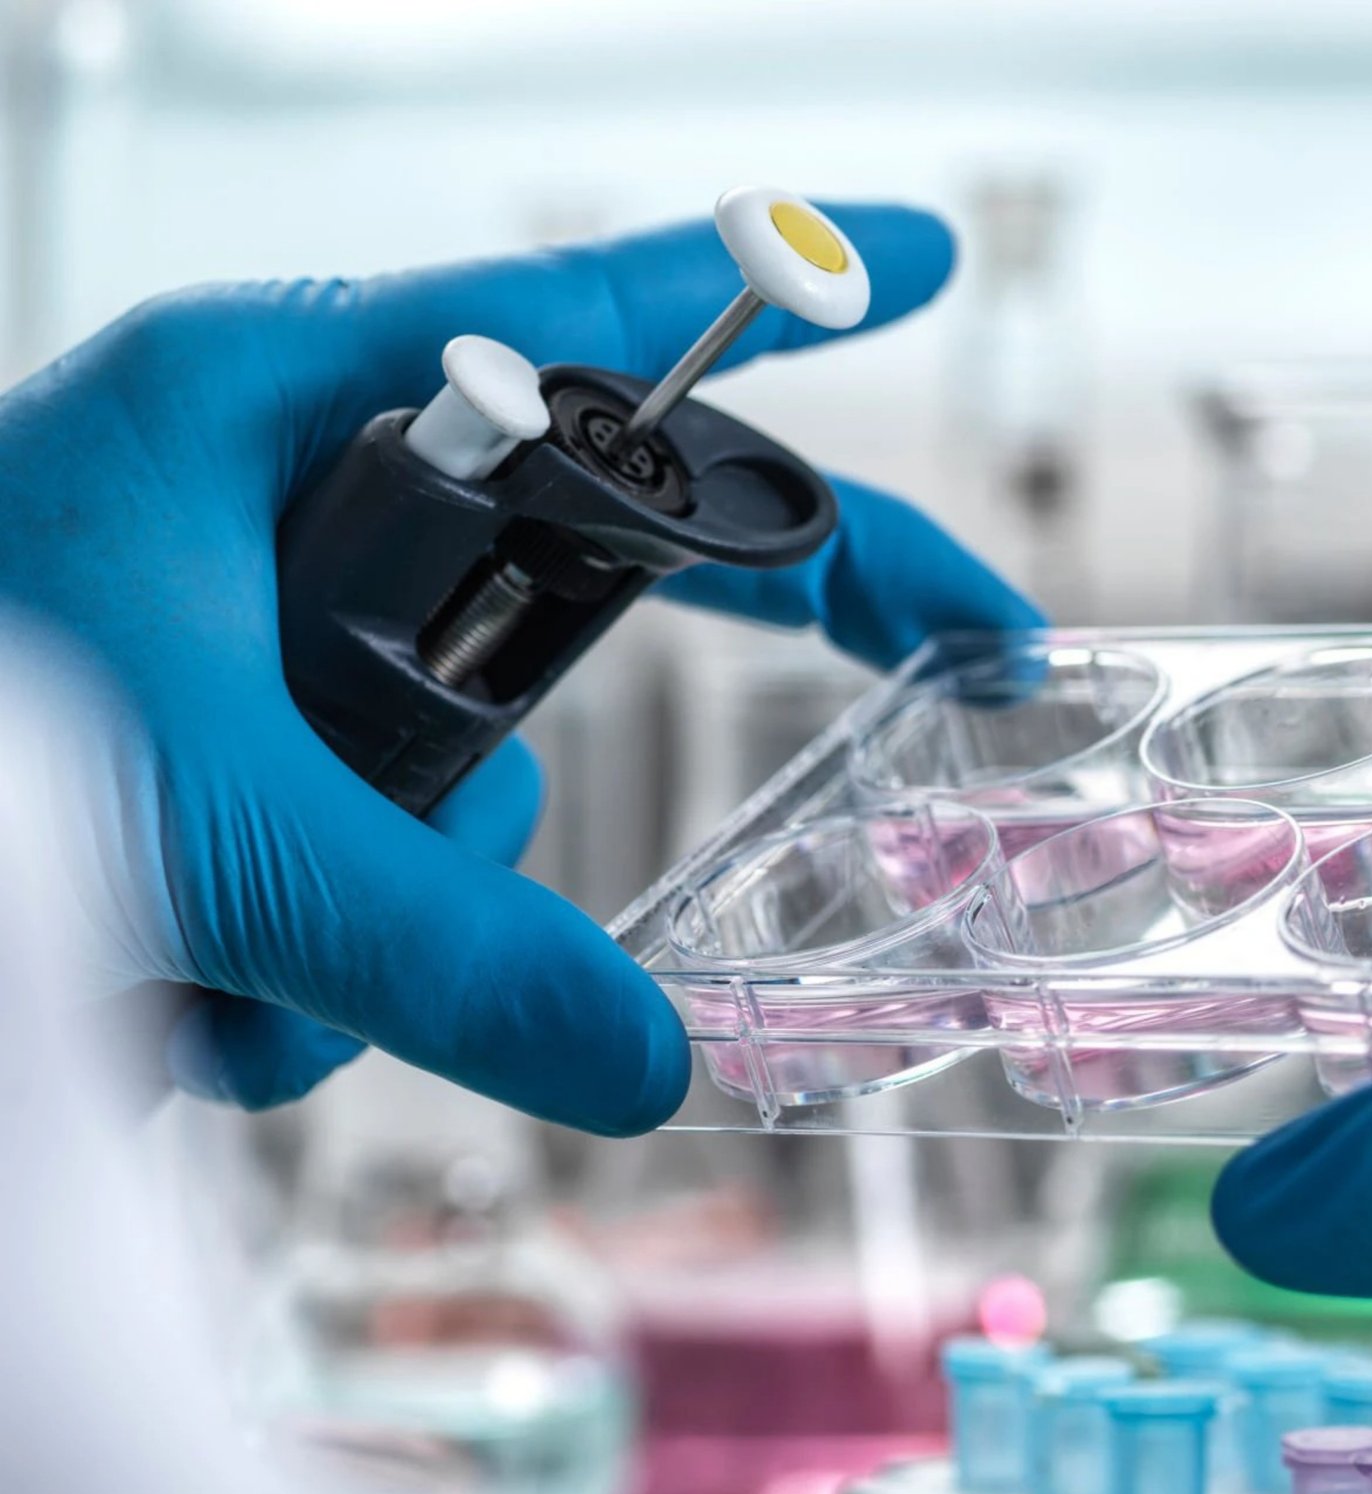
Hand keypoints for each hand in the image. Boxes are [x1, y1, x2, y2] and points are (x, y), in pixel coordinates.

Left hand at [0, 206, 1039, 1132]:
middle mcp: (279, 504)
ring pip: (451, 792)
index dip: (774, 298)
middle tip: (927, 650)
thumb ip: (452, 951)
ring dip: (369, 925)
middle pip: (573, 576)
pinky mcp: (218, 762)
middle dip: (624, 697)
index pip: (589, 328)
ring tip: (198, 984)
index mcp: (278, 408)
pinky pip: (355, 880)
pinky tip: (163, 1016)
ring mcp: (250, 639)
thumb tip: (658, 1070)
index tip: (919, 264)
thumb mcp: (207, 829)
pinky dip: (287, 989)